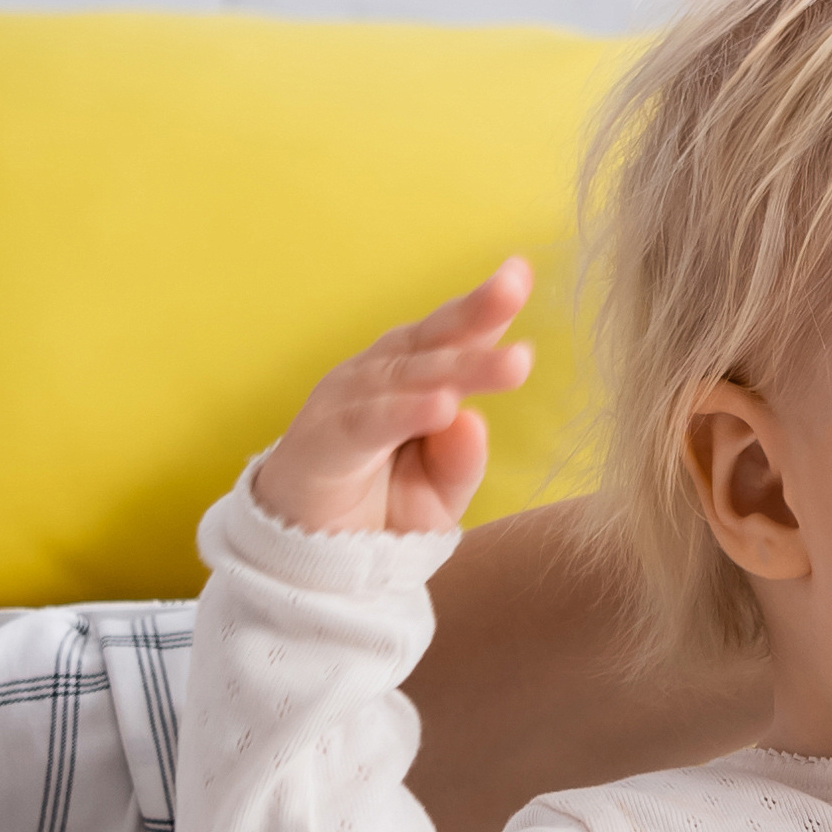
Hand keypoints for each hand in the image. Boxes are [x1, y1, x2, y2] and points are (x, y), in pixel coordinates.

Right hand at [247, 261, 534, 536]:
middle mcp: (377, 377)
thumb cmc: (378, 510)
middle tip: (515, 287)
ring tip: (513, 363)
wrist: (311, 560)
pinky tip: (443, 405)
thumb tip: (475, 421)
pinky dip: (405, 411)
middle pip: (431, 340)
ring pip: (406, 375)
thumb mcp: (439, 490)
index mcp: (410, 377)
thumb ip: (461, 460)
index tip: (521, 272)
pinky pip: (367, 420)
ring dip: (460, 367)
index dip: (486, 306)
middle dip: (475, 312)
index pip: (451, 335)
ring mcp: (345, 402)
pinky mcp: (321, 439)